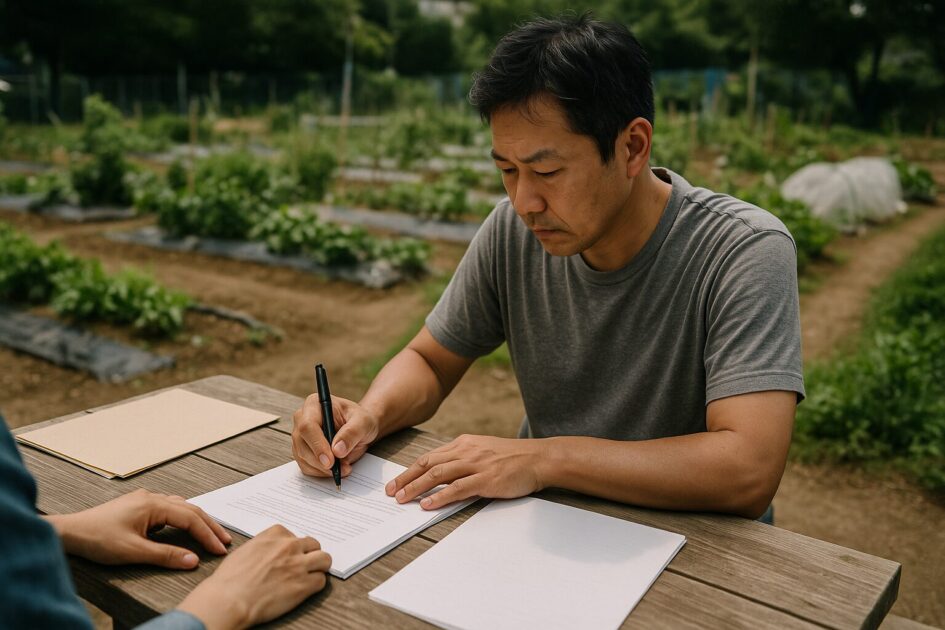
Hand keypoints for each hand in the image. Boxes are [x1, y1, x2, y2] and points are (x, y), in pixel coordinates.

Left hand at [45, 489, 230, 568]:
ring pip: (181, 506)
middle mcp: (152, 497)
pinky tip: (185, 525)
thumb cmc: (97, 539)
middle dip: (209, 525)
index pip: (190, 518)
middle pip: (190, 509)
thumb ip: (165, 555)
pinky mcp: (138, 506)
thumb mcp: (133, 551)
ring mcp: (144, 500)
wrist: (69, 533)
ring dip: (197, 520)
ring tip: (211, 533)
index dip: (207, 534)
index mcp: (153, 504)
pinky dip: (184, 517)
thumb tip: (193, 560)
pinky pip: (169, 508)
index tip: (219, 549)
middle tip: (224, 540)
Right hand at [179, 524, 330, 629]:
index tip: (290, 555)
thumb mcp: (245, 550)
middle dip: (309, 555)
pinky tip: (305, 590)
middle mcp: (289, 546)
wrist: (229, 599)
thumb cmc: (230, 579)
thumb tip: (271, 553)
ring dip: (319, 567)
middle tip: (303, 566)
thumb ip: (264, 547)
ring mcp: (299, 564)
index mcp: (274, 535)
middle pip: (313, 544)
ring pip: (325, 559)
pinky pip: (321, 581)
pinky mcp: (304, 585)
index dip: (294, 547)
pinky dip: (315, 586)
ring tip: (311, 575)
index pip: (295, 535)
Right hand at [292, 394, 378, 478]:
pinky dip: (320, 472)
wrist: (360, 428)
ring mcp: (300, 436)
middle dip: (320, 461)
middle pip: (301, 444)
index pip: (307, 425)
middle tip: (339, 469)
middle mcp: (302, 419)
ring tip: (343, 468)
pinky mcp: (302, 450)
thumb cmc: (360, 420)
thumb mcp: (363, 421)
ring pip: (302, 457)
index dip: (317, 445)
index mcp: (314, 405)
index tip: (330, 461)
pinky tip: (335, 470)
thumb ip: (352, 433)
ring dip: (322, 469)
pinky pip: (306, 466)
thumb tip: (337, 451)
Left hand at [385, 435, 545, 509]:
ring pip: (438, 474)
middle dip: (406, 478)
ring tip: (402, 499)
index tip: (396, 481)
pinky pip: (458, 488)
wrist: (539, 458)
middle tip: (391, 492)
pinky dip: (440, 496)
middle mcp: (466, 451)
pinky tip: (428, 504)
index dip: (410, 470)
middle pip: (428, 463)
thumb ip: (464, 458)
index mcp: (464, 443)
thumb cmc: (514, 458)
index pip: (430, 456)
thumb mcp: (484, 450)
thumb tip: (443, 473)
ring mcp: (476, 464)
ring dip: (417, 487)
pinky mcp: (486, 479)